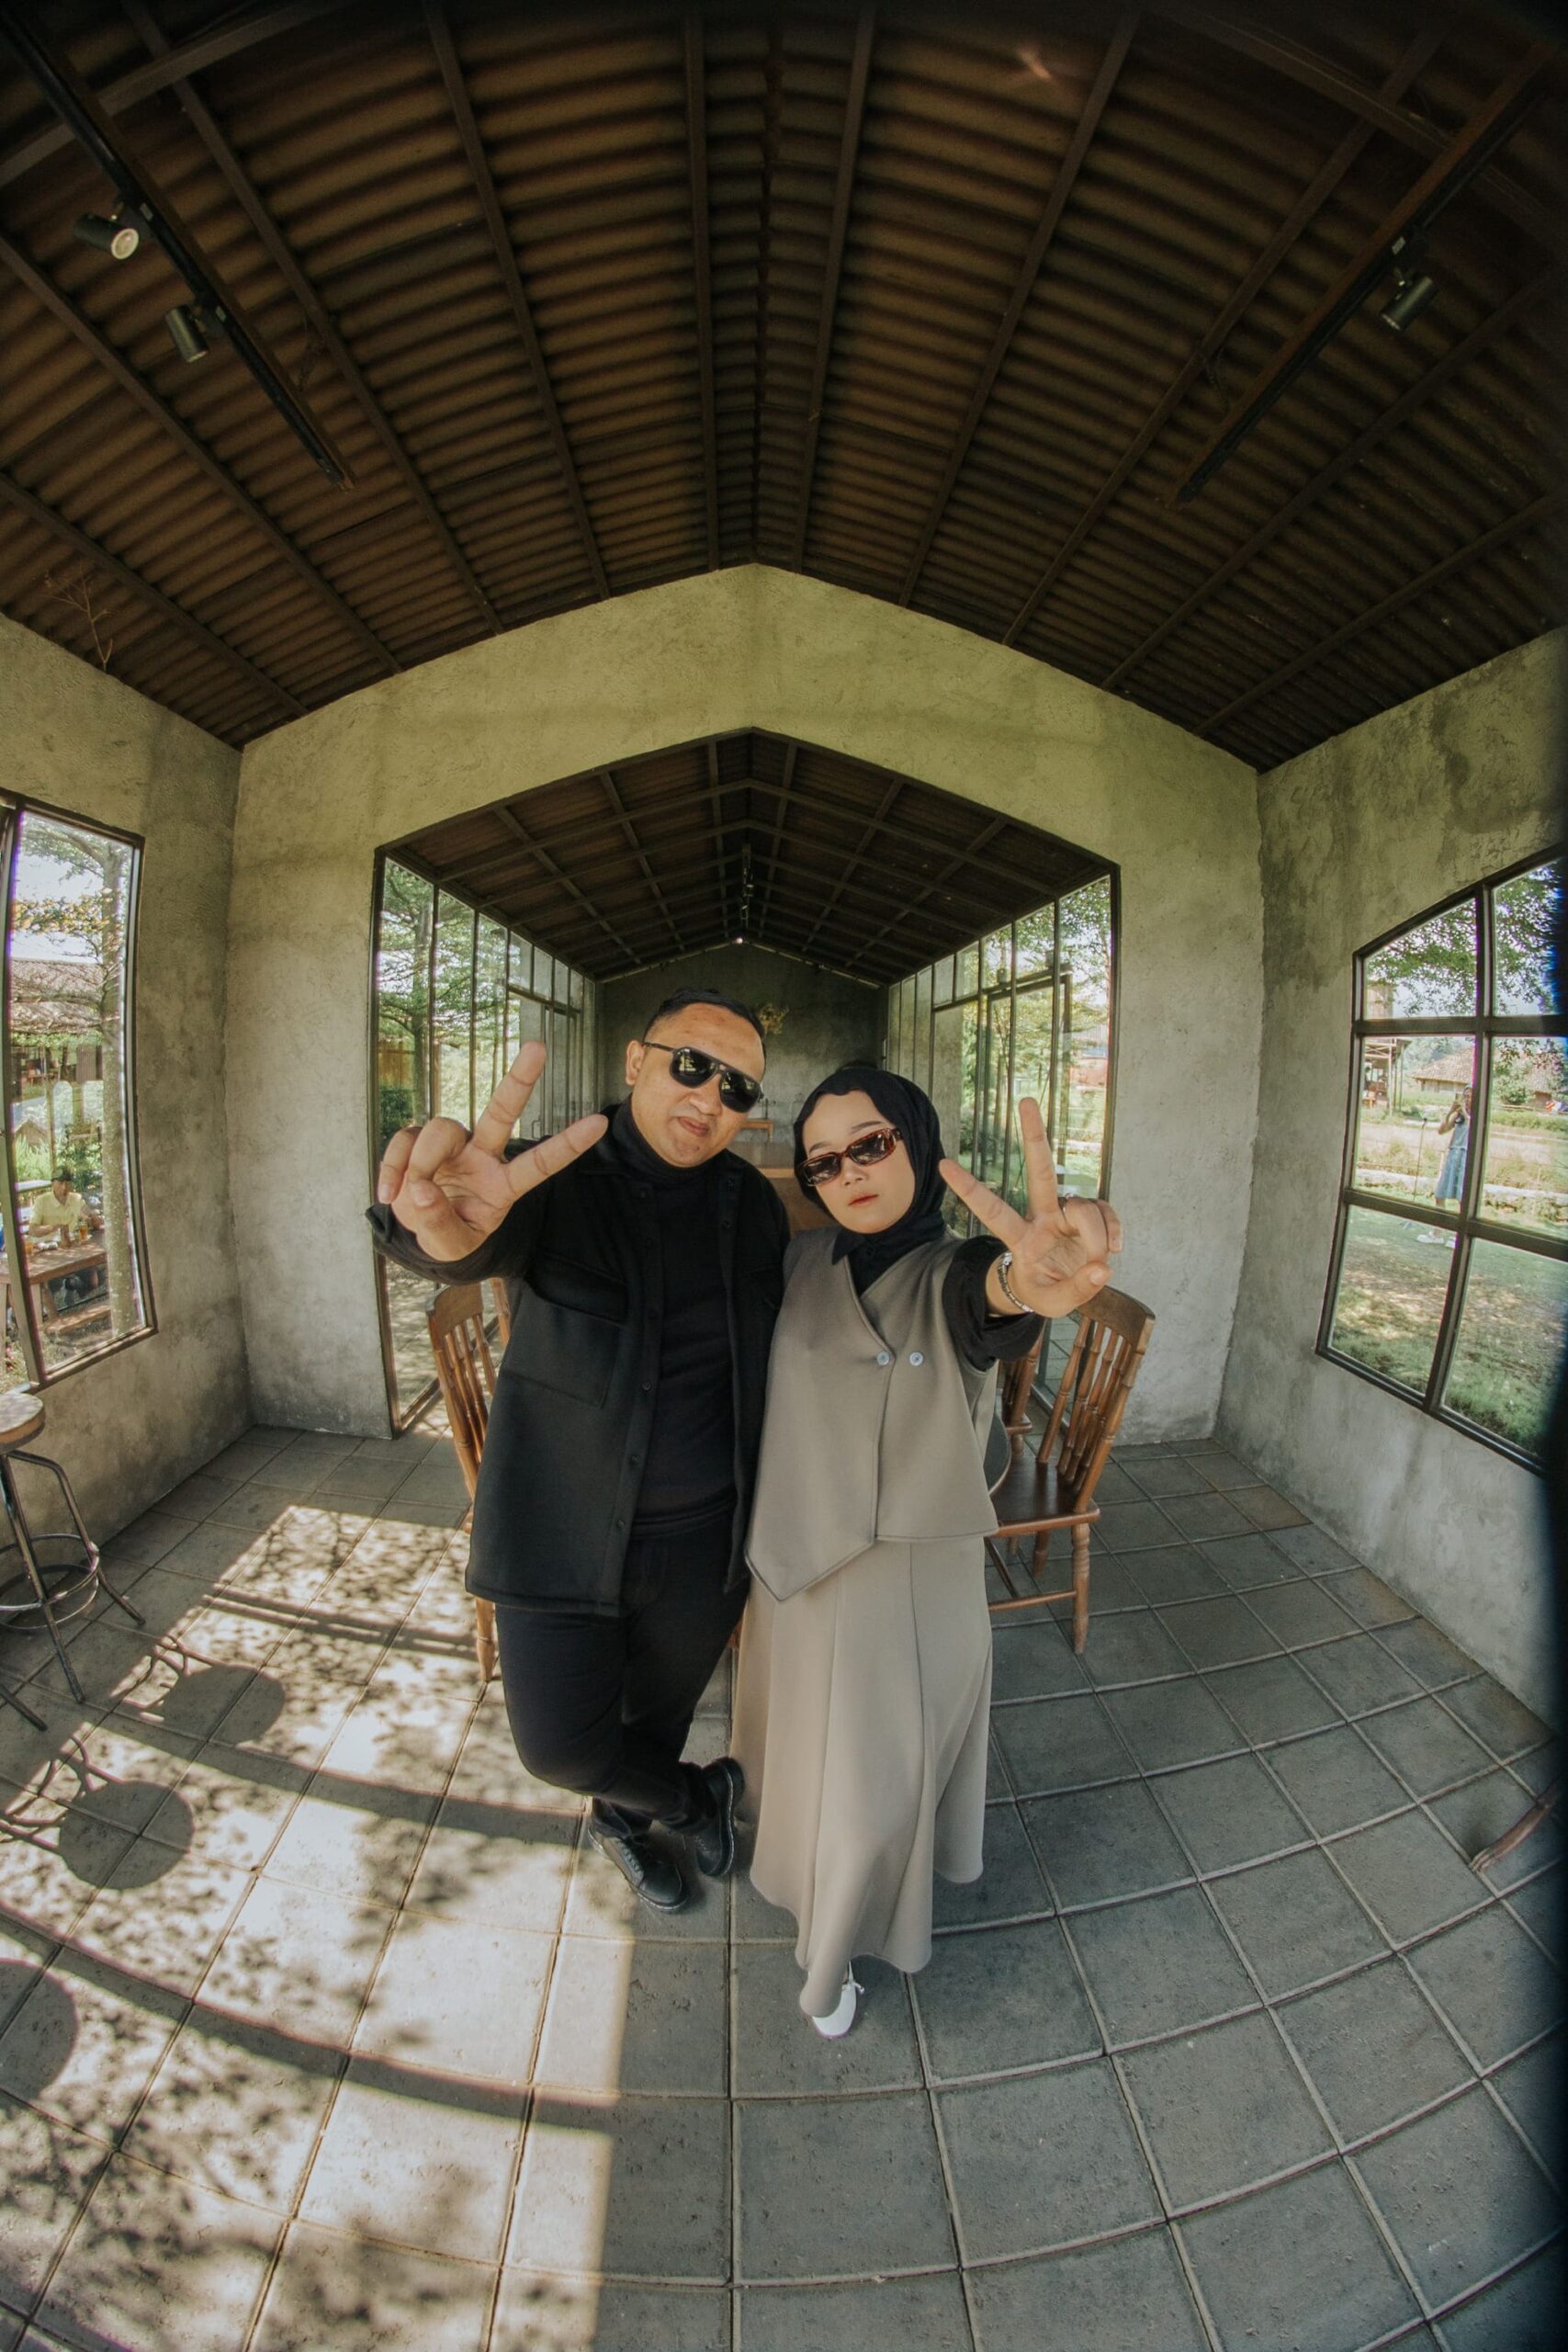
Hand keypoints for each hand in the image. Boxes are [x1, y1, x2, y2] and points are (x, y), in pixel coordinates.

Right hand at [375, 1041, 606, 1261]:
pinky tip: (388, 1195)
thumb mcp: (451, 1245)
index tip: (598, 1124)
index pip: (539, 1163)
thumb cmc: (450, 1236)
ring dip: (422, 1162)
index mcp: (503, 1184)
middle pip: (502, 1112)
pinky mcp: (418, 1142)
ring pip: (440, 1129)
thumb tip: (420, 1190)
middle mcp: (482, 1155)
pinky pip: (404, 1142)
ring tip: (412, 1195)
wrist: (419, 1232)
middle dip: (519, 1080)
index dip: (567, 1145)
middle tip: (539, 1047)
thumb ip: (439, 1224)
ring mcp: (451, 1146)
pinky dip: (392, 1169)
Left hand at [939, 1097, 1122, 1318]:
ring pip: (1083, 1206)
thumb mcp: (1053, 1304)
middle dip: (1033, 1135)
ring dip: (1095, 1235)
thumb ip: (1075, 1289)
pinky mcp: (1092, 1216)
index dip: (969, 1189)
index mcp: (1020, 1237)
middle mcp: (1042, 1217)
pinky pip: (1107, 1213)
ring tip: (1098, 1262)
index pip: (992, 1210)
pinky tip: (1114, 1250)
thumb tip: (1101, 1268)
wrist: (1064, 1289)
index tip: (944, 1164)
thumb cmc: (1045, 1290)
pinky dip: (1113, 1232)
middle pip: (1039, 1171)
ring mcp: (1067, 1213)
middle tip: (1024, 1099)